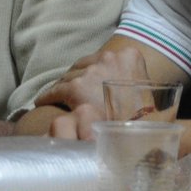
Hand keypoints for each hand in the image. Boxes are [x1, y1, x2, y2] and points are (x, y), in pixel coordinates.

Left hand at [32, 47, 150, 139]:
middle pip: (83, 66)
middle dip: (78, 80)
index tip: (89, 82)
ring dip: (63, 89)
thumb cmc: (145, 118)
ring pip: (67, 78)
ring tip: (58, 99)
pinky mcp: (76, 88)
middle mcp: (110, 58)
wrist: (134, 134)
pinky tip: (42, 102)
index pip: (102, 59)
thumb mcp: (148, 92)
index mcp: (130, 55)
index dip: (93, 73)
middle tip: (72, 94)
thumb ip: (137, 80)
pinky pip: (55, 91)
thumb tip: (134, 84)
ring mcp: (92, 73)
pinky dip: (48, 97)